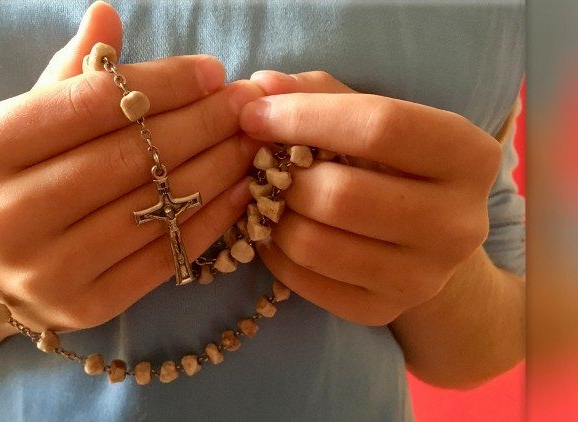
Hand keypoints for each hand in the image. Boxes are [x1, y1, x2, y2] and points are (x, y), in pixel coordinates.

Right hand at [0, 2, 262, 329]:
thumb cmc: (14, 179)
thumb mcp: (25, 122)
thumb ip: (68, 74)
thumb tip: (108, 14)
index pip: (90, 103)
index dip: (162, 83)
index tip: (212, 70)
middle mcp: (4, 216)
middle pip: (128, 157)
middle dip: (201, 123)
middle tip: (245, 103)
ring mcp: (45, 270)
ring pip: (151, 207)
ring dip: (216, 168)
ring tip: (249, 141)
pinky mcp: (85, 306)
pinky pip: (162, 257)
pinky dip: (209, 220)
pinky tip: (239, 189)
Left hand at [240, 70, 502, 325]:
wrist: (428, 239)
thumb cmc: (393, 164)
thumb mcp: (373, 117)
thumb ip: (321, 94)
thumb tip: (262, 85)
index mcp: (468, 156)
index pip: (379, 127)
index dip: (305, 116)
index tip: (255, 113)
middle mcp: (459, 223)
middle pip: (342, 195)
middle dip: (285, 176)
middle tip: (261, 165)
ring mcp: (424, 277)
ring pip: (316, 245)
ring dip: (273, 217)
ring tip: (267, 197)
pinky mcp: (383, 310)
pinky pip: (305, 283)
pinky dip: (275, 254)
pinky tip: (275, 231)